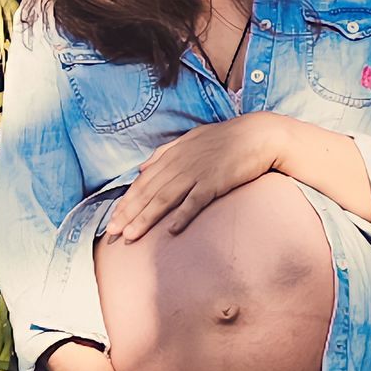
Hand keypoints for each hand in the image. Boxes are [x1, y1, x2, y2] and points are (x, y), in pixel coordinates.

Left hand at [104, 111, 287, 242]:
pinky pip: (195, 201)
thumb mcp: (189, 139)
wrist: (258, 135)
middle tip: (111, 233)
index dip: (126, 202)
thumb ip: (163, 153)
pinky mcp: (215, 181)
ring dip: (146, 218)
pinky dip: (183, 215)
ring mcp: (196, 172)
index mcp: (172, 155)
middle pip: (148, 193)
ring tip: (131, 236)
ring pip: (164, 199)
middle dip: (128, 214)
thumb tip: (141, 168)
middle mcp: (179, 164)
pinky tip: (171, 231)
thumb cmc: (224, 138)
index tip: (112, 220)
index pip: (142, 182)